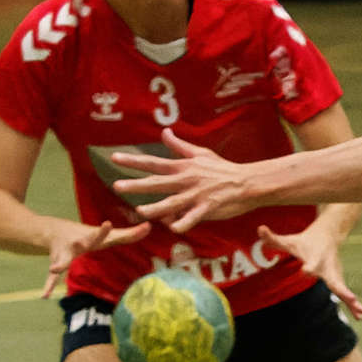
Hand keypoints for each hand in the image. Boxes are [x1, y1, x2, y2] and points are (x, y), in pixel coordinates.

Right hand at [41, 217, 132, 297]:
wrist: (53, 230)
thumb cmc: (86, 235)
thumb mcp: (106, 235)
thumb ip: (128, 234)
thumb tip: (150, 227)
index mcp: (90, 238)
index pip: (100, 234)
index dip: (104, 230)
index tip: (108, 223)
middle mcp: (76, 243)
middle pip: (81, 243)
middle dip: (80, 243)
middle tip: (79, 242)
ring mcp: (64, 253)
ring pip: (62, 259)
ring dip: (59, 264)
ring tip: (54, 269)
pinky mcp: (56, 262)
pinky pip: (52, 277)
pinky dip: (48, 285)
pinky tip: (44, 296)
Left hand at [109, 131, 263, 232]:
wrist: (247, 182)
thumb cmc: (222, 168)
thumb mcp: (200, 153)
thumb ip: (180, 146)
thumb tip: (164, 132)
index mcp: (183, 167)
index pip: (153, 162)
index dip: (134, 161)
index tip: (115, 158)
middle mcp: (186, 180)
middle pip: (157, 182)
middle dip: (137, 184)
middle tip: (117, 186)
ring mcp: (196, 195)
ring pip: (172, 202)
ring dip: (156, 207)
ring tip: (140, 211)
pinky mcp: (208, 207)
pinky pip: (193, 217)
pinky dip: (184, 222)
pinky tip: (172, 228)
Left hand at [278, 217, 361, 316]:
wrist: (328, 234)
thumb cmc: (305, 241)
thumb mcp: (289, 240)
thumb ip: (273, 238)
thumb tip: (260, 229)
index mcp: (315, 259)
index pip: (311, 265)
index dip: (308, 268)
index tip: (306, 271)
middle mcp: (327, 268)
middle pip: (333, 280)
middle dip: (340, 288)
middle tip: (349, 296)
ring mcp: (335, 274)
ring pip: (343, 289)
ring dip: (351, 300)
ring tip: (360, 312)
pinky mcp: (338, 280)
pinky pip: (345, 294)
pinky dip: (353, 304)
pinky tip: (360, 316)